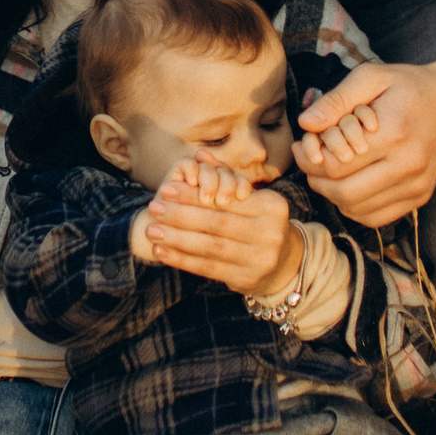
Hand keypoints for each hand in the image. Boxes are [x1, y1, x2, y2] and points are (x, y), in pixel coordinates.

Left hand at [135, 156, 302, 295]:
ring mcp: (261, 259)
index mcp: (273, 206)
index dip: (193, 194)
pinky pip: (208, 268)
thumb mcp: (250, 199)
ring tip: (152, 230)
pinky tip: (162, 251)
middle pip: (216, 222)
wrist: (283, 263)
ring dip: (176, 238)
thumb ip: (225, 177)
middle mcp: (271, 233)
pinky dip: (182, 259)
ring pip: (210, 246)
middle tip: (154, 208)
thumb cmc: (258, 222)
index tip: (165, 189)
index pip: (224, 199)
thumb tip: (199, 155)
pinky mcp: (247, 279)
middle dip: (180, 215)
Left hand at [295, 57, 435, 225]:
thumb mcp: (373, 77)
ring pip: (357, 208)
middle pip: (343, 191)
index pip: (336, 163)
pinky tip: (349, 185)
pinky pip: (376, 216)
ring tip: (326, 173)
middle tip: (308, 162)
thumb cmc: (410, 86)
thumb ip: (337, 100)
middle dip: (316, 179)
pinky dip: (354, 207)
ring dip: (332, 195)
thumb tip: (305, 123)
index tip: (302, 145)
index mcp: (393, 133)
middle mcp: (408, 165)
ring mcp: (417, 185)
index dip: (309, 159)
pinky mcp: (421, 196)